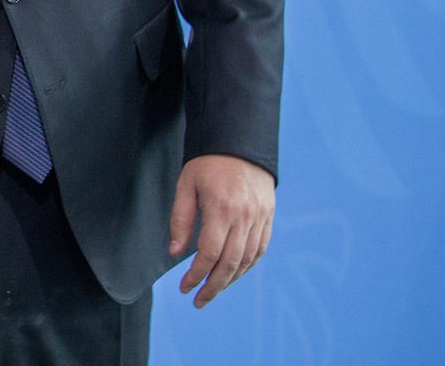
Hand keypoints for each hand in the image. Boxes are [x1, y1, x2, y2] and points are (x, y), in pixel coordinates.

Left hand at [168, 153, 274, 307]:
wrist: (240, 144)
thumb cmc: (207, 164)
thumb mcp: (186, 185)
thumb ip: (181, 220)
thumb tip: (175, 253)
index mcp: (222, 208)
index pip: (210, 253)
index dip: (196, 275)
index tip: (184, 287)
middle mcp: (245, 217)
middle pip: (231, 263)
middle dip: (213, 286)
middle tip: (198, 300)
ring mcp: (260, 218)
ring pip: (247, 260)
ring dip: (230, 280)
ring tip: (212, 290)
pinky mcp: (268, 217)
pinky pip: (260, 249)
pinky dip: (247, 266)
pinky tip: (233, 274)